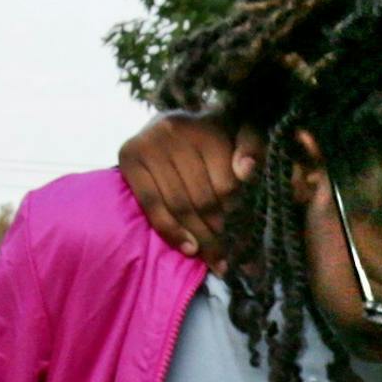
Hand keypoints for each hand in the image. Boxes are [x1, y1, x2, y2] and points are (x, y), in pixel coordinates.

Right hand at [116, 111, 259, 268]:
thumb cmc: (213, 136)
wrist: (171, 126)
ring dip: (198, 235)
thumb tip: (246, 170)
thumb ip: (252, 147)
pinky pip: (151, 204)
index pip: (226, 184)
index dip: (233, 208)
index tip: (236, 222)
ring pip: (179, 205)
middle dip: (215, 229)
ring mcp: (149, 143)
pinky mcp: (128, 157)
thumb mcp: (241, 135)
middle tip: (225, 251)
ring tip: (211, 256)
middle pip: (202, 198)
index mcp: (207, 125)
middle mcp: (175, 130)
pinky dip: (171, 231)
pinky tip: (188, 247)